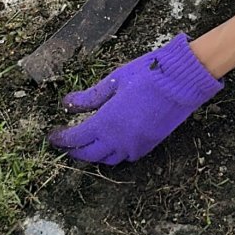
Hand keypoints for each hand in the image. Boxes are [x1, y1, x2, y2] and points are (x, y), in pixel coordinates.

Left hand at [48, 33, 222, 166]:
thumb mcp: (114, 81)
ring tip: (86, 146)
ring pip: (108, 159)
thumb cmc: (147, 75)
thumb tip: (67, 104)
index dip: (61, 139)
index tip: (52, 136)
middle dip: (75, 151)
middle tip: (66, 144)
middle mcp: (118, 140)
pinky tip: (112, 144)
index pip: (76, 138)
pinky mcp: (149, 145)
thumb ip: (89, 97)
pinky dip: (114, 155)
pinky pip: (126, 157)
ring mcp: (135, 145)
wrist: (181, 81)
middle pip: (89, 154)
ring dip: (94, 155)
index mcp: (106, 123)